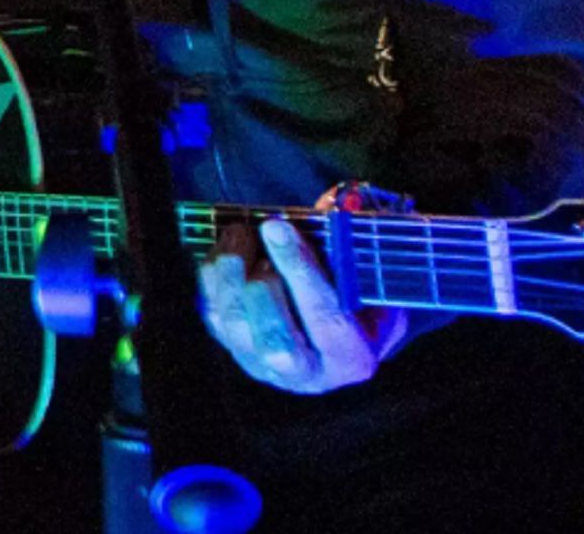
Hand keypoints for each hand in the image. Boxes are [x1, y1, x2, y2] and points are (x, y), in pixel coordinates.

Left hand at [198, 215, 405, 394]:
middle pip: (275, 341)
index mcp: (352, 358)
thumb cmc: (358, 292)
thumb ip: (351, 251)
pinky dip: (213, 273)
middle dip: (261, 282)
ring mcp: (264, 365)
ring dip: (231, 270)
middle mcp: (307, 374)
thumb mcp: (371, 275)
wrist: (341, 322)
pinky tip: (229, 244)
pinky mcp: (234, 348)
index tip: (278, 227)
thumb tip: (324, 209)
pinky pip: (212, 312)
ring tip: (242, 230)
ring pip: (235, 326)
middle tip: (261, 232)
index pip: (326, 322)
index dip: (300, 272)